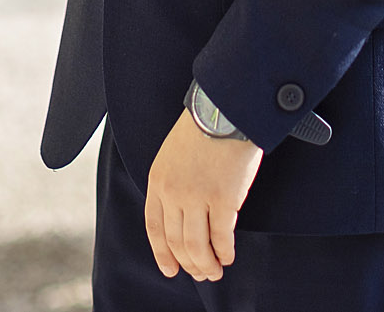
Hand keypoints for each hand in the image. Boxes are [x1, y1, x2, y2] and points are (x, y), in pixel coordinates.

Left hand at [144, 112, 263, 281]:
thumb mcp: (172, 154)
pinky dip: (225, 252)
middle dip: (189, 264)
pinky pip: (222, 237)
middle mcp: (173, 193)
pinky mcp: (223, 199)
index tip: (171, 270)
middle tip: (201, 274)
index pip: (154, 228)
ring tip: (215, 271)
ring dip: (207, 264)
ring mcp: (197, 197)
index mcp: (157, 181)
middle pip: (177, 242)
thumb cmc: (203, 126)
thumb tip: (182, 216)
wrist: (224, 109)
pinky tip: (228, 256)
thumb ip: (172, 183)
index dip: (163, 254)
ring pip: (197, 246)